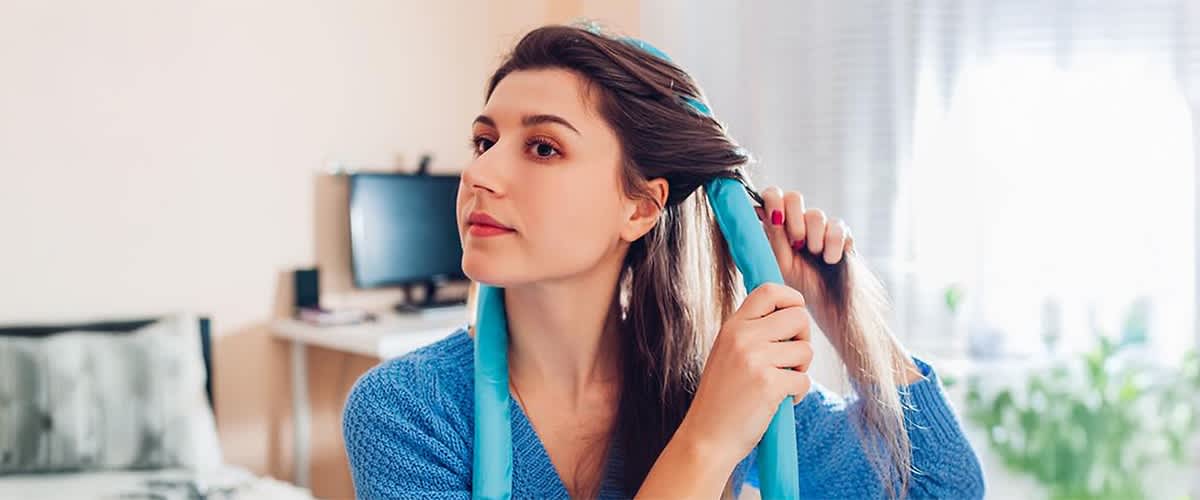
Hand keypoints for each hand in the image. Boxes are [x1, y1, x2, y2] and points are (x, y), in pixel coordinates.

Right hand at [678, 283, 812, 467]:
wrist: (707, 437)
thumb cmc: (722, 399)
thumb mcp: (727, 353)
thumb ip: (751, 332)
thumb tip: (792, 314)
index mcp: (732, 326)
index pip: (769, 290)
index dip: (792, 299)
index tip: (795, 316)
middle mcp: (742, 337)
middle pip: (799, 316)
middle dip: (804, 338)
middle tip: (792, 359)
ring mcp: (755, 360)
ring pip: (806, 349)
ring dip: (802, 370)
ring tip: (783, 383)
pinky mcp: (768, 384)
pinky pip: (804, 380)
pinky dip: (798, 394)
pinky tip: (781, 402)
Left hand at [755, 186, 853, 309]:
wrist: (826, 306)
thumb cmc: (797, 286)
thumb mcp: (779, 262)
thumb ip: (771, 236)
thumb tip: (757, 209)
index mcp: (778, 226)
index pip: (772, 195)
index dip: (773, 199)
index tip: (776, 218)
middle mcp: (798, 222)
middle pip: (794, 197)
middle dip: (793, 219)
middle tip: (796, 243)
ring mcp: (820, 227)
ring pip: (815, 214)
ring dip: (813, 237)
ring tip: (814, 255)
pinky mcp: (841, 234)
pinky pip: (837, 226)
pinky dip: (833, 244)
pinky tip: (830, 259)